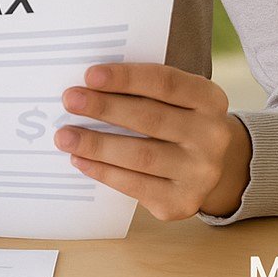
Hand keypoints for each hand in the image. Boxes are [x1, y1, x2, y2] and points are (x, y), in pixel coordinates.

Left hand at [53, 63, 251, 220]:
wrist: (206, 166)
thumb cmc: (174, 120)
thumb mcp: (172, 99)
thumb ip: (140, 90)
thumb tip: (87, 87)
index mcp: (209, 99)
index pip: (165, 83)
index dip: (126, 78)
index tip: (90, 75)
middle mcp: (213, 135)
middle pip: (151, 118)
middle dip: (105, 108)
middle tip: (70, 100)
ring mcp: (201, 172)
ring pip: (141, 155)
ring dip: (97, 144)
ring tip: (64, 135)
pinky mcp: (183, 201)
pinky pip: (136, 185)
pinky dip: (103, 171)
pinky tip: (80, 160)